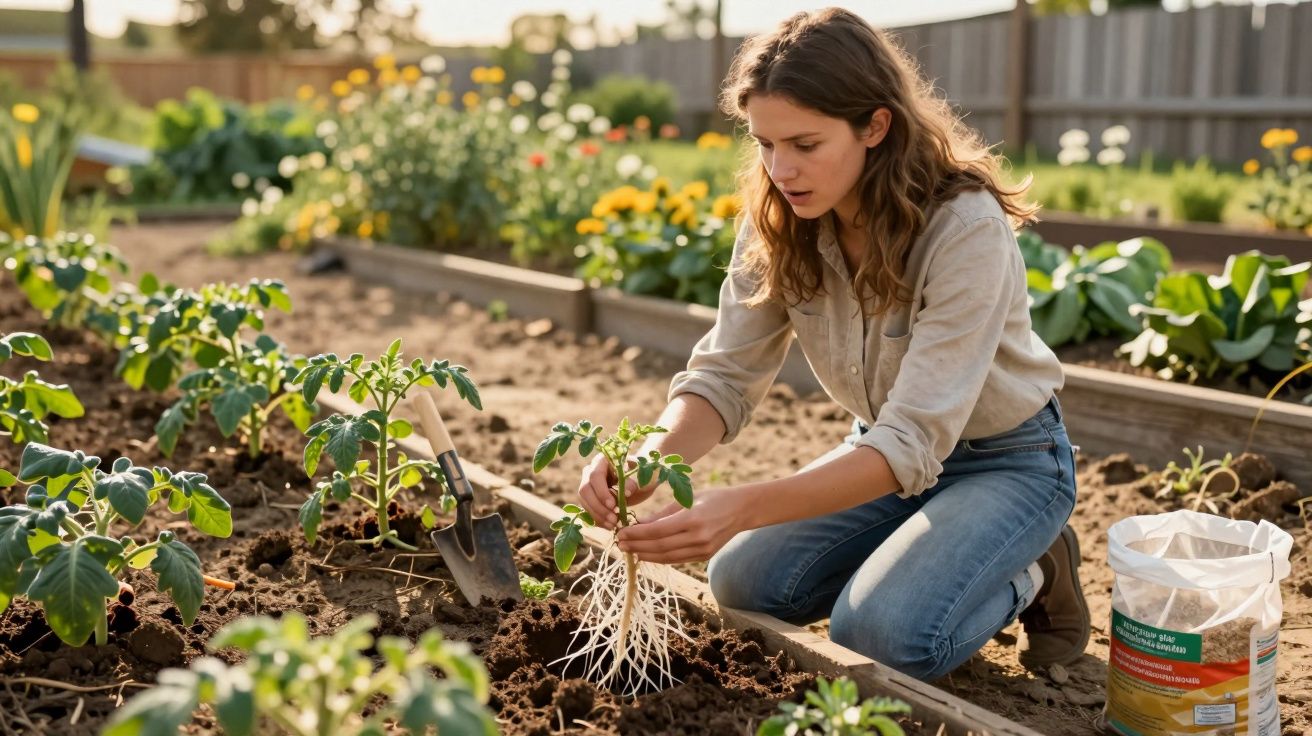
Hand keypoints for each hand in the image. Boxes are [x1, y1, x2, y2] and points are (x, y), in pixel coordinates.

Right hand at [576, 454, 656, 529]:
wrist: (642, 479)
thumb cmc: (643, 473)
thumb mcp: (643, 475)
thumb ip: (635, 481)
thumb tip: (627, 492)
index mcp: (603, 460)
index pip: (595, 476)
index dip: (601, 492)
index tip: (613, 505)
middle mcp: (591, 471)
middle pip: (585, 490)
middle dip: (598, 507)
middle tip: (614, 519)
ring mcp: (589, 485)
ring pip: (585, 502)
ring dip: (597, 515)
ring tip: (613, 524)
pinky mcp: (590, 498)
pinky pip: (588, 510)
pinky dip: (598, 520)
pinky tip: (610, 526)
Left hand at [616, 487, 749, 563]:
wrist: (742, 510)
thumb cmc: (713, 498)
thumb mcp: (687, 498)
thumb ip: (663, 514)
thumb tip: (638, 524)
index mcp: (692, 519)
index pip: (657, 531)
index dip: (636, 534)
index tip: (621, 532)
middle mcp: (698, 538)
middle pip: (660, 547)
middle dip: (637, 546)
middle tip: (619, 544)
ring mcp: (702, 550)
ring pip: (667, 557)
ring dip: (645, 555)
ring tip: (629, 550)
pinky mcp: (704, 556)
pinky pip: (676, 559)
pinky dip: (659, 558)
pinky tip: (646, 554)